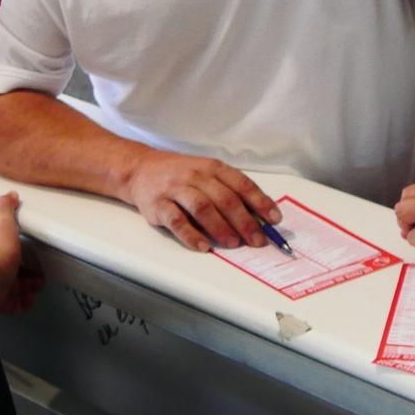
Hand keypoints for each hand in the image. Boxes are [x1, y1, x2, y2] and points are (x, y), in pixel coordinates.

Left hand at [0, 192, 44, 313]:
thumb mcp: (3, 224)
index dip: (21, 258)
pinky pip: (14, 307)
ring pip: (13, 292)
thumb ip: (4, 208)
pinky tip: (29, 301)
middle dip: (26, 276)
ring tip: (36, 287)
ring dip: (26, 290)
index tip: (31, 259)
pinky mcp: (0, 304)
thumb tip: (8, 195)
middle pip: (12, 276)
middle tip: (37, 276)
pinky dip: (23, 305)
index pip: (8, 256)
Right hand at [123, 150, 281, 251]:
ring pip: (202, 208)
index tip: (274, 219)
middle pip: (225, 199)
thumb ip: (229, 190)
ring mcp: (175, 189)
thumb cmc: (180, 174)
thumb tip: (258, 217)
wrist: (139, 169)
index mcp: (212, 168)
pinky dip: (191, 235)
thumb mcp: (206, 173)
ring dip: (221, 227)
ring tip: (234, 243)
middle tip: (257, 240)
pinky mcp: (158, 204)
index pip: (242, 184)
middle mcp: (195, 176)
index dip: (260, 202)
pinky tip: (204, 246)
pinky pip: (176, 221)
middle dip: (245, 221)